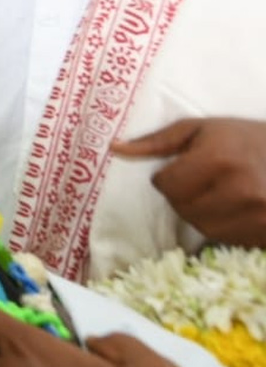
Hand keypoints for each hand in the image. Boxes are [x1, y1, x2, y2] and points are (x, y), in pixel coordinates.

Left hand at [111, 117, 265, 247]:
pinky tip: (236, 206)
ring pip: (199, 224)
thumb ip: (157, 140)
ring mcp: (256, 216)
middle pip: (181, 206)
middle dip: (185, 193)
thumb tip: (114, 149)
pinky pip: (223, 237)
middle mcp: (239, 190)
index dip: (171, 174)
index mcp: (219, 159)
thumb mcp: (202, 129)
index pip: (165, 184)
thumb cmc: (246, 139)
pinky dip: (222, 224)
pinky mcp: (264, 233)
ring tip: (222, 190)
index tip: (190, 166)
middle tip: (207, 178)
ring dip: (202, 210)